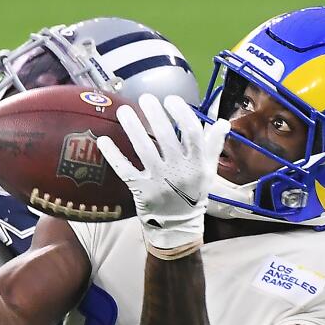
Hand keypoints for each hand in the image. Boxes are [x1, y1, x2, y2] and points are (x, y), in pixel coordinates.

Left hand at [97, 94, 229, 259]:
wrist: (177, 226)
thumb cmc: (193, 194)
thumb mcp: (208, 171)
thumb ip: (212, 146)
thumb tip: (222, 122)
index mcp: (197, 164)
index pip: (192, 133)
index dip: (181, 113)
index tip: (170, 99)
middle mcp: (178, 171)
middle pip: (166, 137)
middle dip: (155, 114)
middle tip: (145, 98)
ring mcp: (158, 181)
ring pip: (143, 149)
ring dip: (132, 127)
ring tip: (124, 110)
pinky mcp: (140, 190)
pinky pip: (124, 169)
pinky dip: (113, 154)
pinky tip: (103, 140)